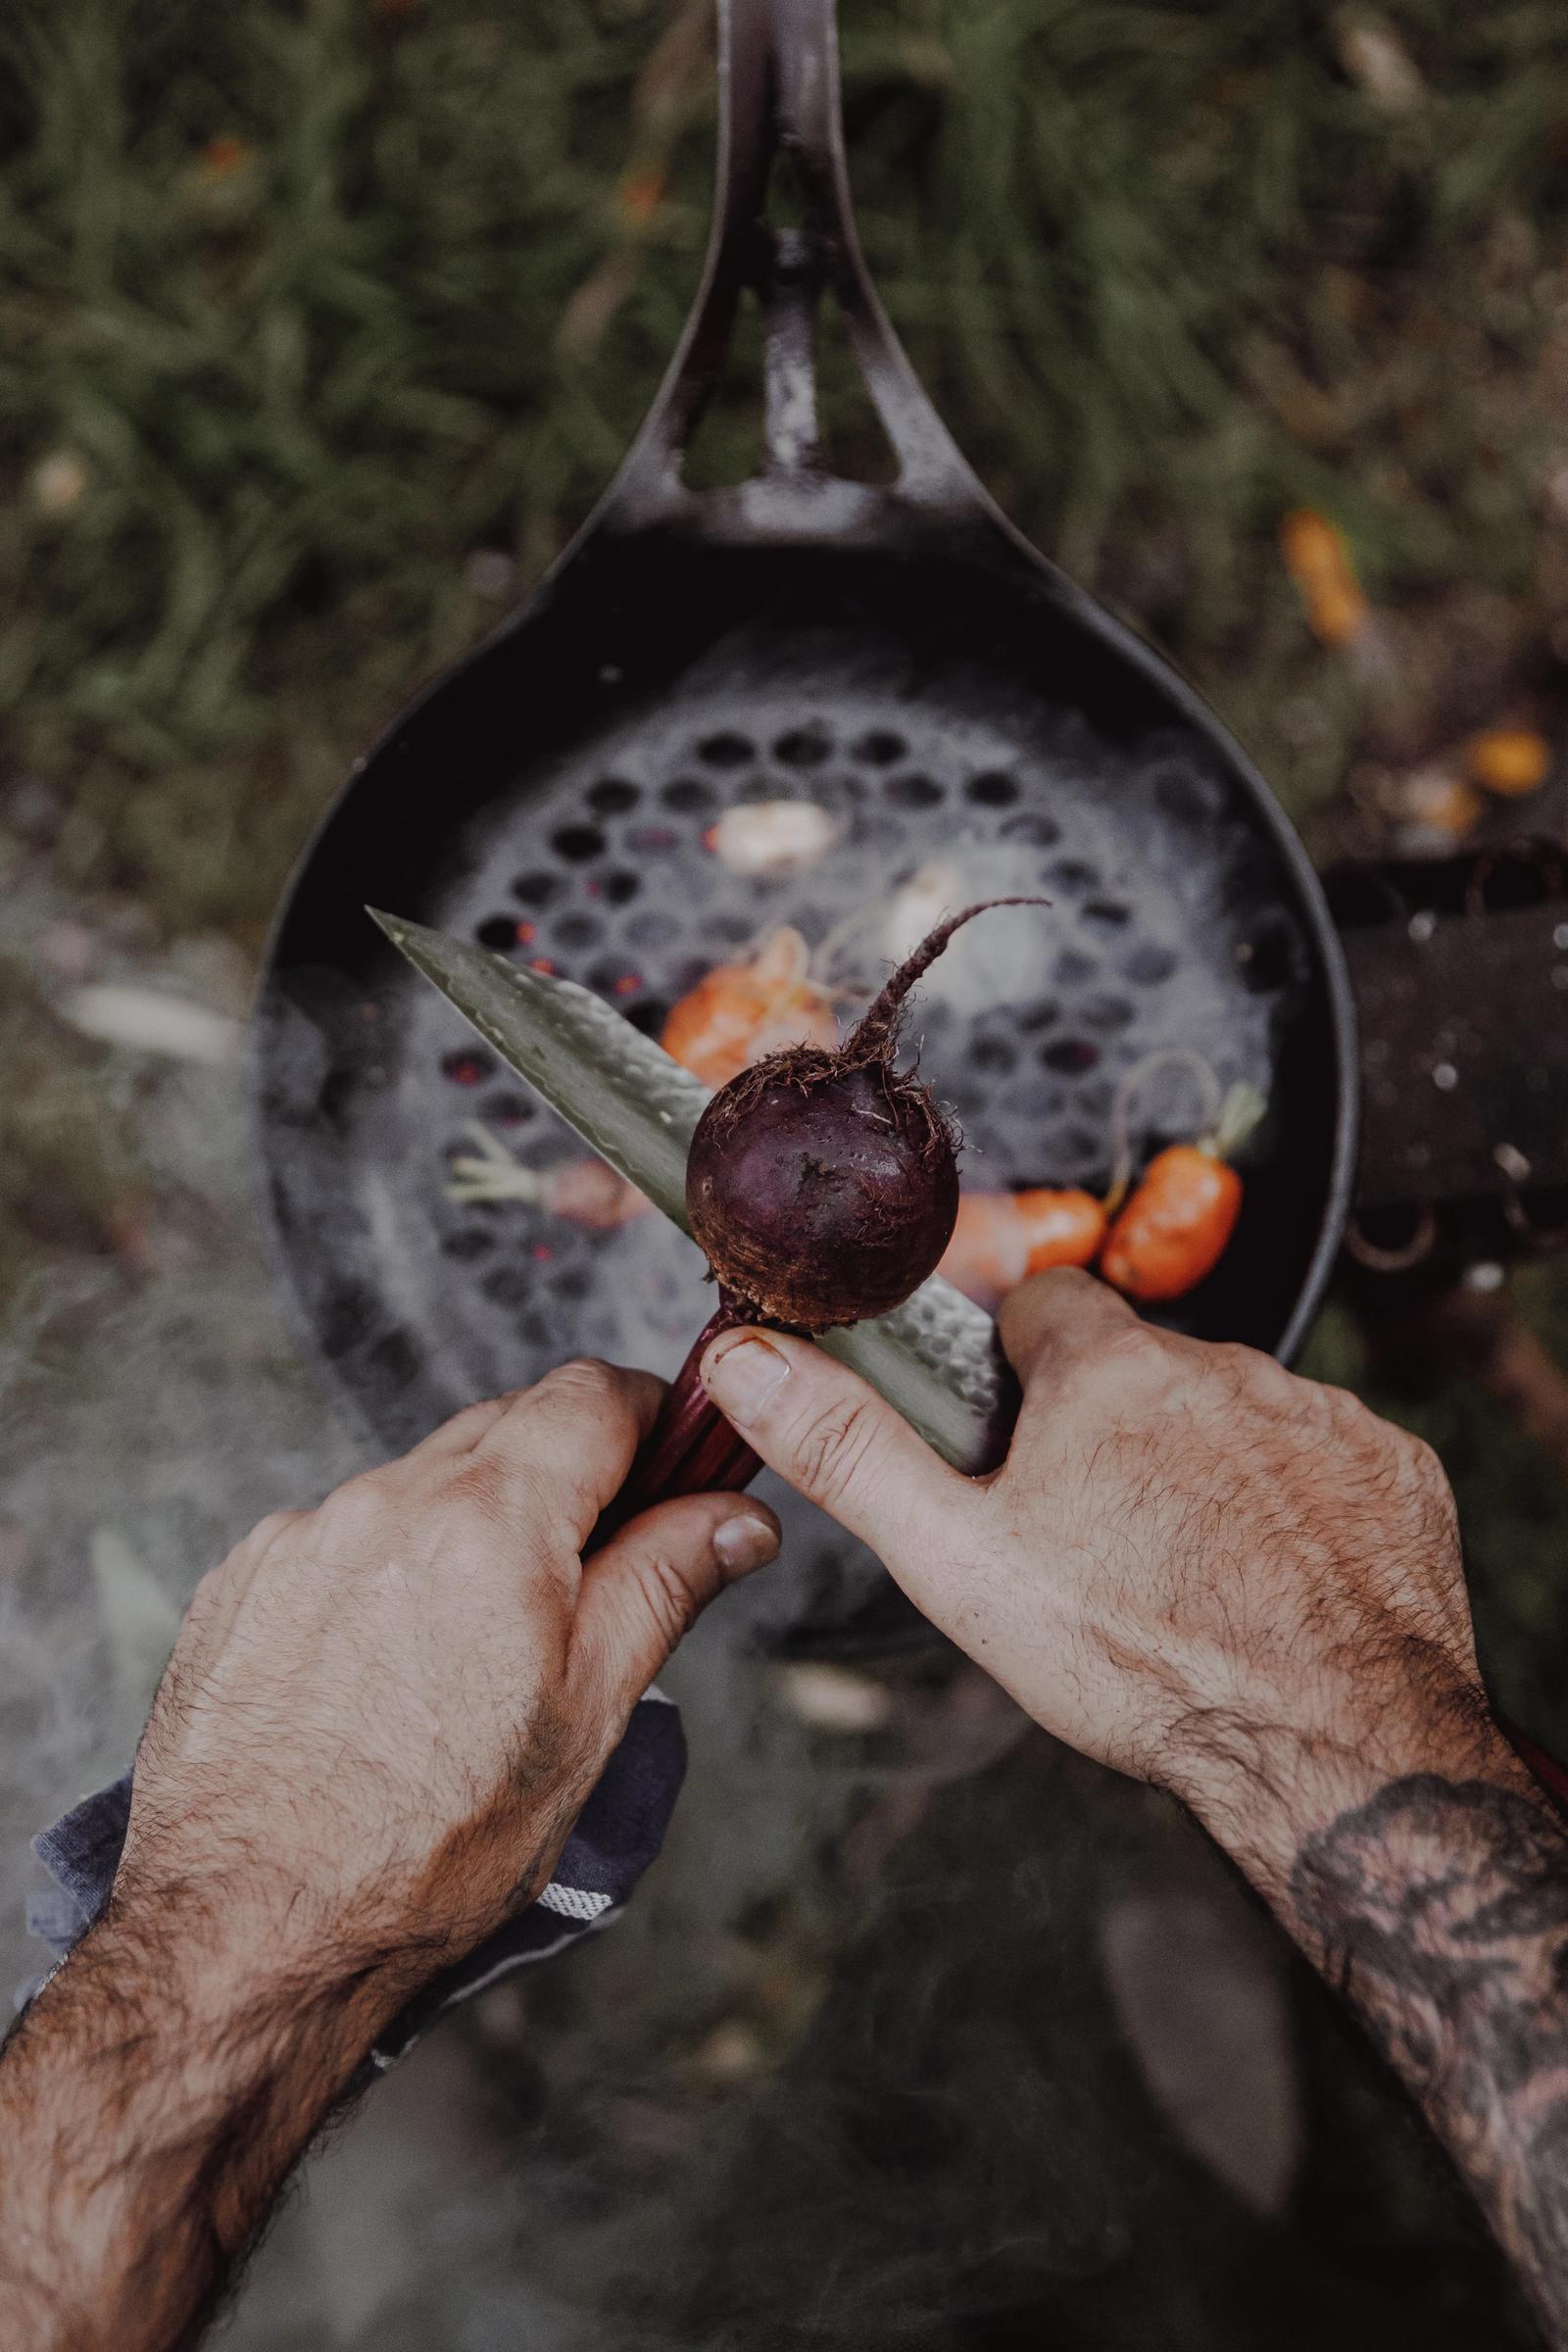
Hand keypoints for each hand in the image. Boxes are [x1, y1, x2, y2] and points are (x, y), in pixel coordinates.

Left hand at [118, 1357, 779, 1996]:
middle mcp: (386, 1502)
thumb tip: (736, 1515)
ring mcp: (303, 1537)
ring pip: (423, 1481)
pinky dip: (391, 1569)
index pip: (595, 1392)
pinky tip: (395, 1667)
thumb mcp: (589, 1716)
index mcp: (488, 1521)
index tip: (680, 1465)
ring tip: (481, 1651)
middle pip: (510, 1424)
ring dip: (474, 1525)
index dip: (656, 1418)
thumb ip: (665, 1583)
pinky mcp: (243, 1580)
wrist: (247, 1932)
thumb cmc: (426, 1849)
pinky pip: (346, 1533)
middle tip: (601, 1571)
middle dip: (570, 1474)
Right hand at [700, 1269, 1503, 1891]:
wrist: (1331, 1741)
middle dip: (1112, 1427)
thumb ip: (849, 1449)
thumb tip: (748, 1362)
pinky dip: (1292, 1504)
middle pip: (1141, 1365)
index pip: (1047, 1305)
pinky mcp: (1393, 1468)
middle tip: (1089, 1535)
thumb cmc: (1141, 1660)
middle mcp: (1223, 1366)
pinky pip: (1323, 1458)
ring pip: (1232, 1412)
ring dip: (1202, 1464)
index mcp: (1109, 1371)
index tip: (1014, 1435)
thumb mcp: (957, 1561)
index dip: (1017, 1365)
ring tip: (1182, 1574)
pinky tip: (1268, 1582)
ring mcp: (1318, 1415)